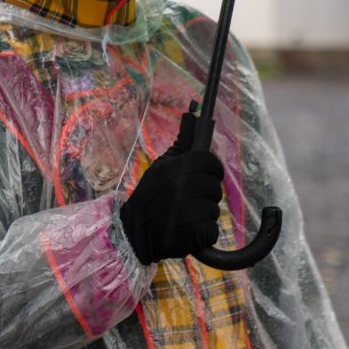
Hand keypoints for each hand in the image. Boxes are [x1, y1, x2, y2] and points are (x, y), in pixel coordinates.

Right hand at [119, 112, 223, 264]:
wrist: (133, 233)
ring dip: (203, 214)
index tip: (201, 176)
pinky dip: (202, 233)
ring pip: (214, 208)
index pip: (209, 161)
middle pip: (215, 186)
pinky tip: (185, 231)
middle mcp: (183, 186)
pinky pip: (212, 229)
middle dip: (205, 194)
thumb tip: (192, 115)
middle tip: (185, 200)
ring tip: (181, 216)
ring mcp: (191, 210)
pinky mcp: (198, 232)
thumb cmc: (150, 197)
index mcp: (174, 168)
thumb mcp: (161, 167)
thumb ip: (181, 143)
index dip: (209, 170)